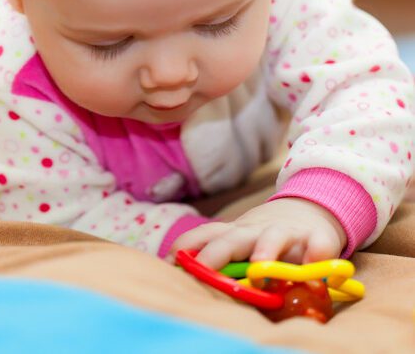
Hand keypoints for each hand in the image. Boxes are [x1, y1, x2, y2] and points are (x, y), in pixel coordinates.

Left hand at [170, 198, 346, 268]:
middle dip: (216, 253)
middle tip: (202, 270)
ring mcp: (287, 232)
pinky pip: (318, 246)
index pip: (205, 234)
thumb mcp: (241, 240)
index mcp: (235, 233)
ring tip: (259, 268)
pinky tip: (316, 267)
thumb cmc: (267, 235)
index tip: (168, 262)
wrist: (310, 209)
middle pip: (233, 238)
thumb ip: (221, 258)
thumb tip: (185, 276)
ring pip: (273, 237)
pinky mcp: (317, 238)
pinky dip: (317, 255)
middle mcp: (256, 230)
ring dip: (265, 250)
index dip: (186, 246)